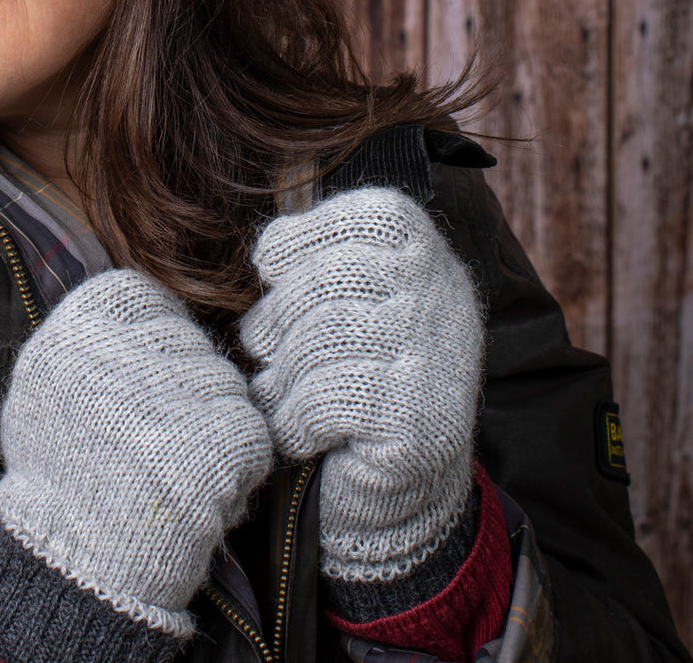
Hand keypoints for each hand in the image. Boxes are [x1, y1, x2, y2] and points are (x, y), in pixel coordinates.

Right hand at [0, 268, 271, 635]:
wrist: (72, 567)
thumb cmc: (61, 476)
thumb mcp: (46, 386)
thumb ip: (93, 340)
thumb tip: (155, 312)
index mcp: (74, 328)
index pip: (146, 298)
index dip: (157, 338)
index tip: (146, 380)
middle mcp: (119, 350)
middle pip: (192, 342)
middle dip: (188, 387)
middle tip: (156, 439)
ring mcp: (168, 394)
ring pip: (227, 384)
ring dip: (215, 426)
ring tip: (173, 469)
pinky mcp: (212, 441)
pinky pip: (252, 430)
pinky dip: (239, 466)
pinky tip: (201, 493)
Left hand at [240, 186, 482, 581]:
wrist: (396, 489)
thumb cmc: (345, 375)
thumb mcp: (337, 301)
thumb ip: (312, 260)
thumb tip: (263, 246)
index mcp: (424, 253)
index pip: (360, 217)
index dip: (298, 239)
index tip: (270, 269)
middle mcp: (444, 295)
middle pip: (330, 278)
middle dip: (276, 317)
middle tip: (261, 347)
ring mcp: (440, 357)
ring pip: (323, 338)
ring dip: (281, 375)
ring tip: (278, 393)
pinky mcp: (422, 421)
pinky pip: (327, 398)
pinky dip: (294, 419)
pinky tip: (300, 432)